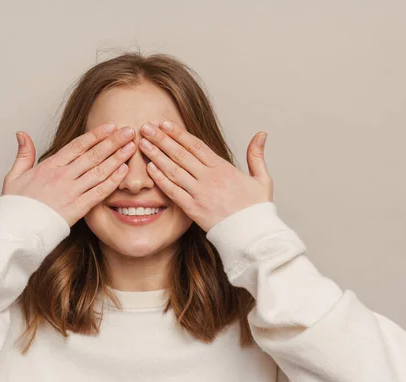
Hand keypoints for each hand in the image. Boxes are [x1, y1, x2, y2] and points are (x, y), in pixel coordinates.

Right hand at [2, 123, 136, 226]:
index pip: (78, 145)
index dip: (96, 135)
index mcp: (50, 166)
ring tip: (131, 147)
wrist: (17, 229)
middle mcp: (63, 176)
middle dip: (113, 141)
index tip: (110, 126)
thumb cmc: (16, 205)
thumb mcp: (14, 175)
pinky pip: (99, 192)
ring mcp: (72, 191)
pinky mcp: (78, 208)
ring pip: (99, 171)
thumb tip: (22, 133)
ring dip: (117, 158)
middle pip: (93, 155)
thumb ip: (23, 154)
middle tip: (129, 131)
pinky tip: (124, 171)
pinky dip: (113, 181)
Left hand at [138, 120, 272, 231]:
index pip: (196, 145)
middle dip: (161, 139)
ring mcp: (200, 193)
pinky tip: (150, 168)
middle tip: (146, 127)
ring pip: (174, 170)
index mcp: (223, 168)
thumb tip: (261, 134)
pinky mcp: (193, 209)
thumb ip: (257, 155)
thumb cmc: (256, 208)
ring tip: (143, 143)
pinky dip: (161, 179)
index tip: (165, 123)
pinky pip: (173, 191)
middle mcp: (209, 178)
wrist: (252, 234)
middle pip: (180, 154)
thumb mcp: (262, 178)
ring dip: (157, 155)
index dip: (178, 133)